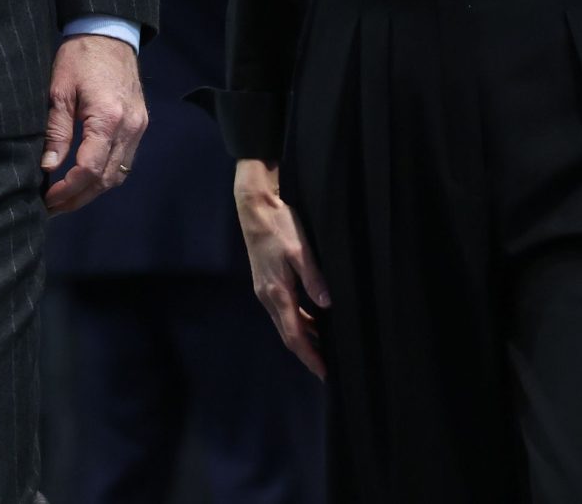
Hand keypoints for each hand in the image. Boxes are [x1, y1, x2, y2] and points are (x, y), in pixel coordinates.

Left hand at [41, 34, 148, 215]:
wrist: (109, 34)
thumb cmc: (80, 57)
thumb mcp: (59, 91)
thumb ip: (57, 131)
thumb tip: (49, 166)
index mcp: (108, 119)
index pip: (89, 169)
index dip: (68, 189)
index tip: (48, 197)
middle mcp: (129, 127)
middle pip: (106, 179)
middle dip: (79, 197)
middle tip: (53, 207)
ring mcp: (138, 127)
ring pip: (118, 174)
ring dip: (93, 191)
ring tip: (67, 198)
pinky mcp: (140, 124)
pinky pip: (125, 160)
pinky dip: (105, 175)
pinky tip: (86, 179)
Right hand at [233, 159, 328, 377]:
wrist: (254, 208)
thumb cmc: (279, 226)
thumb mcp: (300, 250)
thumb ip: (314, 278)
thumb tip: (327, 305)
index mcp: (277, 292)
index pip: (294, 334)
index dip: (309, 356)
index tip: (324, 373)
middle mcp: (268, 296)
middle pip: (287, 334)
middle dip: (306, 353)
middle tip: (326, 369)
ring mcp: (264, 290)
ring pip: (285, 323)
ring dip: (303, 337)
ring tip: (324, 349)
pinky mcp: (265, 282)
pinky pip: (282, 311)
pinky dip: (298, 321)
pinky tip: (312, 321)